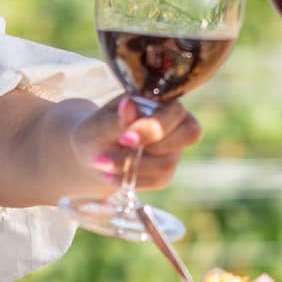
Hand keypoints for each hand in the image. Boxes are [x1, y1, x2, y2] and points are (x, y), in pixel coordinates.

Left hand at [72, 95, 201, 191]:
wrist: (92, 153)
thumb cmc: (96, 131)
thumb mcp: (98, 125)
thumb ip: (116, 119)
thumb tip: (128, 105)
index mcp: (160, 101)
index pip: (176, 112)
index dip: (154, 127)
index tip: (124, 138)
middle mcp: (174, 122)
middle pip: (190, 133)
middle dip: (151, 146)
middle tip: (121, 148)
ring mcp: (174, 148)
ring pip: (168, 163)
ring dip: (133, 166)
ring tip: (103, 163)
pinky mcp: (166, 171)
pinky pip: (158, 180)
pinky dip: (132, 179)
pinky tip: (112, 175)